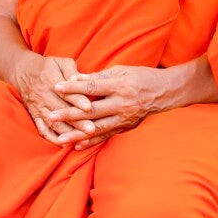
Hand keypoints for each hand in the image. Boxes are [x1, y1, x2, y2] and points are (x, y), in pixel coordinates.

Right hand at [7, 53, 93, 144]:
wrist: (23, 72)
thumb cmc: (47, 66)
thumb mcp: (60, 62)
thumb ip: (71, 71)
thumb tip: (80, 79)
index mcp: (51, 80)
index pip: (65, 92)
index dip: (77, 100)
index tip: (89, 107)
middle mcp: (43, 96)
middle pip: (61, 111)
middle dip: (77, 121)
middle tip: (92, 129)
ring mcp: (38, 108)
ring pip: (53, 123)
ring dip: (67, 133)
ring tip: (81, 139)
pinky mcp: (35, 116)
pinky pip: (42, 130)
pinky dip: (53, 138)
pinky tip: (65, 144)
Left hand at [44, 65, 176, 147]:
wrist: (166, 92)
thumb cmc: (141, 77)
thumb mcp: (121, 70)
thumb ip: (97, 76)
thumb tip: (74, 78)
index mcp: (119, 86)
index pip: (91, 86)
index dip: (73, 88)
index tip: (56, 87)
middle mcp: (122, 104)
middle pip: (92, 110)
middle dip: (69, 114)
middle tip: (51, 116)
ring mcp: (125, 118)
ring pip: (97, 128)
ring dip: (77, 134)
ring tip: (60, 138)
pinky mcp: (126, 127)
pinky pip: (106, 136)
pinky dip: (92, 142)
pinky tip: (77, 146)